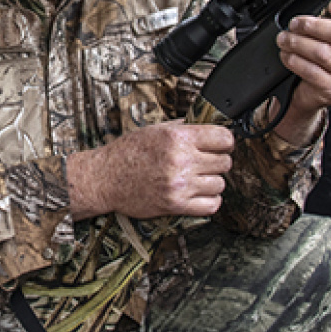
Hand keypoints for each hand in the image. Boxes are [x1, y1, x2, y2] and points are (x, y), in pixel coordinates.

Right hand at [67, 120, 233, 219]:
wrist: (106, 178)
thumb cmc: (128, 152)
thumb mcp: (155, 129)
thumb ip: (184, 127)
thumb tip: (211, 126)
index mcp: (177, 137)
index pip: (224, 138)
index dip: (224, 142)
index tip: (220, 145)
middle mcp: (181, 160)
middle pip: (225, 162)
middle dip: (217, 161)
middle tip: (204, 162)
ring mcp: (180, 184)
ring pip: (220, 184)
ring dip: (211, 181)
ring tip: (197, 178)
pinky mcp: (176, 205)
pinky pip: (211, 205)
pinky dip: (209, 200)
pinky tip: (198, 193)